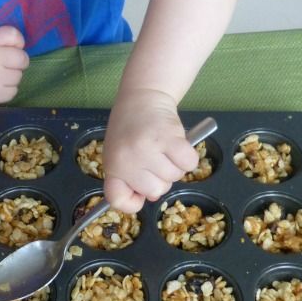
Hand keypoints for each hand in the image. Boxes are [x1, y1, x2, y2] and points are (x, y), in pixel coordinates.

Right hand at [0, 26, 28, 104]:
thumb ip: (3, 38)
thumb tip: (22, 46)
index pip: (14, 35)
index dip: (17, 42)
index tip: (9, 48)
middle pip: (22, 59)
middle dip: (18, 62)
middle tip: (7, 64)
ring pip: (18, 77)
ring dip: (12, 76)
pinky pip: (14, 91)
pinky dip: (8, 89)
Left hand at [103, 88, 198, 212]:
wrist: (141, 97)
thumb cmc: (130, 129)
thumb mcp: (120, 155)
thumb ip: (131, 179)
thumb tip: (152, 197)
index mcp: (112, 166)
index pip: (117, 199)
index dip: (131, 203)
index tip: (138, 193)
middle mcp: (127, 160)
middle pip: (156, 190)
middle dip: (160, 177)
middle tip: (155, 158)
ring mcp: (147, 149)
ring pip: (174, 177)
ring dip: (175, 165)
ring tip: (164, 148)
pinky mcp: (169, 138)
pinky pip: (189, 164)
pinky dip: (188, 158)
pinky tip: (177, 145)